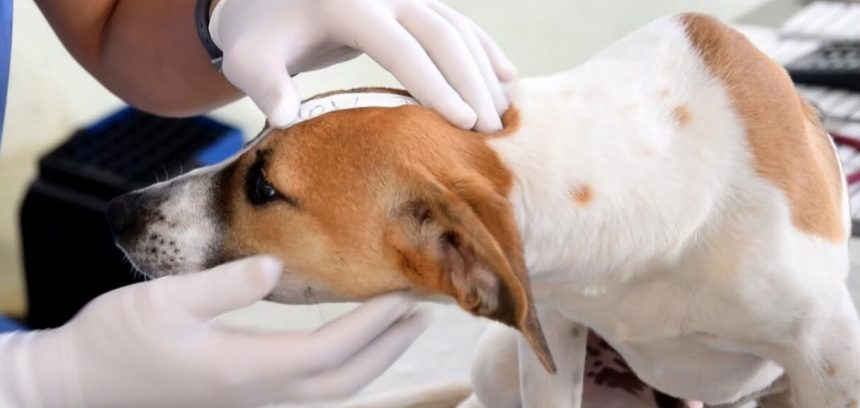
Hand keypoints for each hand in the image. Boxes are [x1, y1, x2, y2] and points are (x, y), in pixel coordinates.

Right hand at [0, 256, 429, 407]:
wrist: (80, 385)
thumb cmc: (117, 341)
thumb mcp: (164, 303)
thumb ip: (224, 284)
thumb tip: (278, 264)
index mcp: (247, 369)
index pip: (331, 351)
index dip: (374, 325)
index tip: (405, 294)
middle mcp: (260, 391)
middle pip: (346, 378)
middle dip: (390, 346)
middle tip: (424, 308)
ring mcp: (254, 398)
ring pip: (333, 388)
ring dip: (374, 357)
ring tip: (401, 322)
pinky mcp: (245, 393)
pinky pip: (312, 385)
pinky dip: (345, 364)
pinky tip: (350, 339)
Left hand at [209, 0, 516, 130]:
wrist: (265, 0)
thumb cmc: (258, 36)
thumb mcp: (249, 60)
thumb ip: (266, 87)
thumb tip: (285, 119)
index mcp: (348, 5)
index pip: (401, 48)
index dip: (435, 85)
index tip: (463, 122)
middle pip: (440, 35)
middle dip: (471, 82)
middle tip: (491, 130)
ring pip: (456, 27)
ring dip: (483, 68)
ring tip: (504, 114)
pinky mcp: (410, 1)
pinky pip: (456, 23)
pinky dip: (482, 48)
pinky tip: (506, 75)